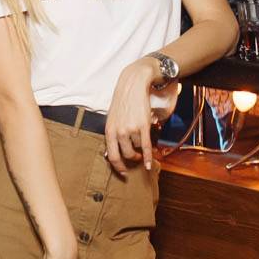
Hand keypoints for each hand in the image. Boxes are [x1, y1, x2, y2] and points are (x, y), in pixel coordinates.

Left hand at [105, 57, 164, 172]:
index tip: (123, 173)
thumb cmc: (122, 103)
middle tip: (135, 158)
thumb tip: (113, 154)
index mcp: (109, 131)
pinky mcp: (143, 126)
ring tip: (141, 142)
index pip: (112, 156)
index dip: (118, 167)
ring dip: (140, 148)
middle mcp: (119, 132)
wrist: (132, 86)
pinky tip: (149, 164)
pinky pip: (146, 147)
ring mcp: (131, 129)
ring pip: (137, 148)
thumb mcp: (112, 119)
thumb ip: (113, 135)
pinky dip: (148, 157)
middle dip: (132, 159)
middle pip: (126, 155)